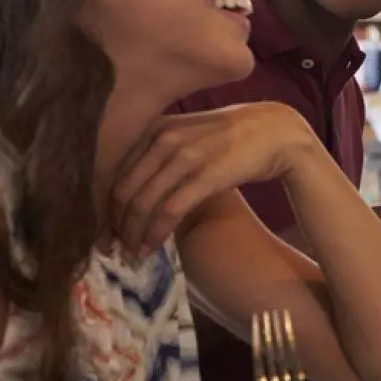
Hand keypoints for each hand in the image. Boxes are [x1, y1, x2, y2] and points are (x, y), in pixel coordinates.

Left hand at [110, 103, 323, 256]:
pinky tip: (150, 248)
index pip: (114, 170)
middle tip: (110, 246)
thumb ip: (160, 152)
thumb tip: (134, 188)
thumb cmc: (234, 136)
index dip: (104, 203)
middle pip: (123, 190)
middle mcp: (164, 139)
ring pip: (142, 203)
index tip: (103, 226)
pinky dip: (154, 234)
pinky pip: (169, 211)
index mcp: (155, 127)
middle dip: (113, 224)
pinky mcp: (206, 176)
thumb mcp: (189, 133)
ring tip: (131, 253)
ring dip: (132, 234)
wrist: (277, 132)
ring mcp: (186, 157)